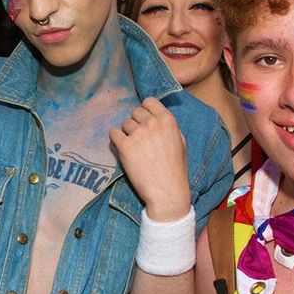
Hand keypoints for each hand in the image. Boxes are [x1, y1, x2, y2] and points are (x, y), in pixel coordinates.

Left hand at [110, 97, 189, 220]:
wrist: (166, 191)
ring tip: (134, 149)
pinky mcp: (125, 146)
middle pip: (135, 112)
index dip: (145, 110)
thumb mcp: (180, 142)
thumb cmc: (175, 169)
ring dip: (127, 133)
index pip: (149, 101)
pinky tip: (122, 149)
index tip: (143, 120)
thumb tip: (155, 116)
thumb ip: (168, 126)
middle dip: (136, 123)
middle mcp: (152, 124)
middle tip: (139, 139)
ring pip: (124, 124)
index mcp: (168, 120)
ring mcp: (138, 134)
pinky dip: (115, 141)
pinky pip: (113, 134)